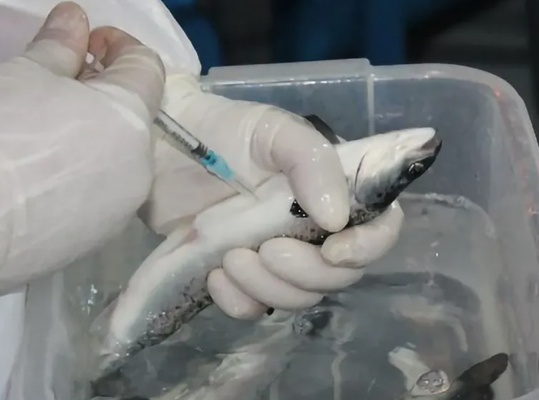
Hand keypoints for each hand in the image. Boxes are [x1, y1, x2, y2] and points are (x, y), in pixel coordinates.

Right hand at [0, 2, 165, 292]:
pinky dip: (80, 180)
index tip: (85, 45)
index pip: (147, 68)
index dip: (119, 47)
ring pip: (117, 160)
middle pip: (132, 117)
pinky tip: (40, 181)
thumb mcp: (25, 74)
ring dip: (92, 141)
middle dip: (101, 96)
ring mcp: (123, 208)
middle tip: (55, 91)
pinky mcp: (99, 239)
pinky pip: (99, 197)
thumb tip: (75, 20)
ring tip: (44, 139)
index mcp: (131, 118)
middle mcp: (141, 165)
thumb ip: (60, 45)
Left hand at [140, 74, 404, 318]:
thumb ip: (312, 162)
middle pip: (338, 275)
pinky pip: (254, 308)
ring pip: (298, 297)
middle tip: (266, 250)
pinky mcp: (240, 275)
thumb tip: (337, 217)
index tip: (334, 250)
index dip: (368, 248)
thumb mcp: (274, 130)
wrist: (160, 143)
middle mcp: (314, 228)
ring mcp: (278, 255)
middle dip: (306, 273)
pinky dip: (239, 302)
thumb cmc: (224, 129)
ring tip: (231, 257)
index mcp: (335, 190)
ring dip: (269, 287)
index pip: (378, 229)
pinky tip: (215, 276)